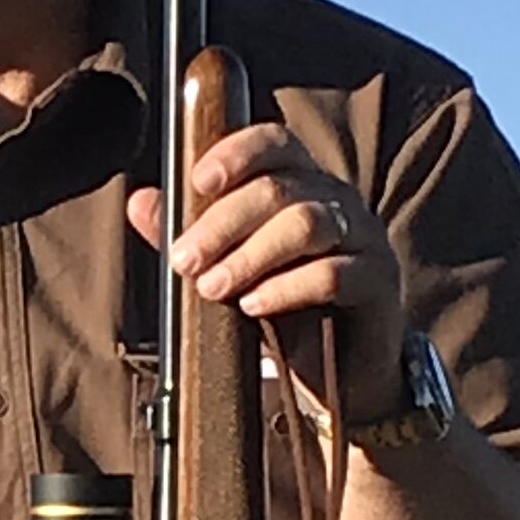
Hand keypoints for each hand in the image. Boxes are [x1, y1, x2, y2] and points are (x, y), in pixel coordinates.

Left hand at [125, 122, 409, 426]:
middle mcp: (338, 201)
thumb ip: (190, 236)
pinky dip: (286, 288)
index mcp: (302, 184)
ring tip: (212, 287)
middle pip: (280, 188)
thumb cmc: (286, 310)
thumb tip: (140, 202)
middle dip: (223, 222)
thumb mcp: (232, 270)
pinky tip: (254, 305)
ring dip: (250, 255)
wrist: (344, 375)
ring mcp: (364, 238)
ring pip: (307, 224)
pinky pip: (334, 274)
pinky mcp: (379, 282)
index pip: (275, 143)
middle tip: (185, 260)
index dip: (237, 152)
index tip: (198, 181)